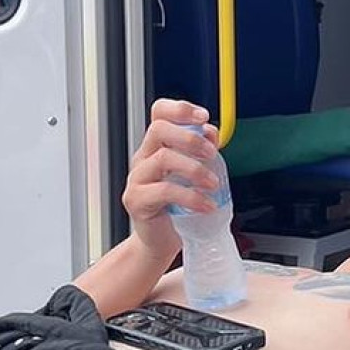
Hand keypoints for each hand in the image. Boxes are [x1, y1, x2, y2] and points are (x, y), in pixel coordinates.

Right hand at [122, 100, 221, 258]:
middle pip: (159, 130)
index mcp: (157, 146)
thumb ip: (202, 153)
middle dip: (190, 138)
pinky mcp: (136, 200)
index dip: (180, 109)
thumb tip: (212, 133)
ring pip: (163, 158)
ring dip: (194, 169)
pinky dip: (191, 197)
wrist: (161, 240)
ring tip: (213, 184)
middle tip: (211, 154)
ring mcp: (137, 178)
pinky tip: (206, 205)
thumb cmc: (177, 208)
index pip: (159, 113)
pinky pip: (164, 191)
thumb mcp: (194, 176)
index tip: (203, 117)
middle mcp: (144, 157)